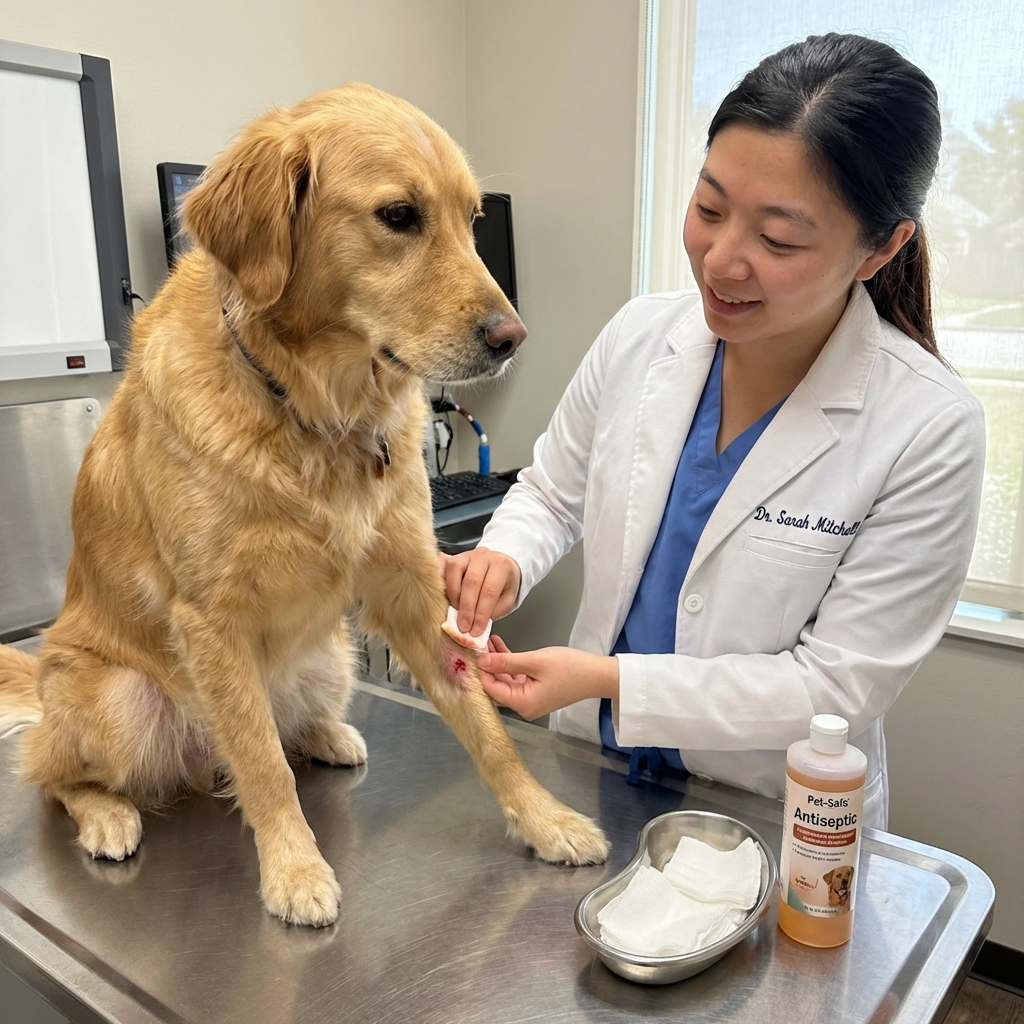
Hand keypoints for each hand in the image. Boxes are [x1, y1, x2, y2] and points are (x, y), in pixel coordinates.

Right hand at [438, 546, 521, 637]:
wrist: (500, 564)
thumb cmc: (503, 584)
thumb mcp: (507, 599)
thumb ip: (492, 611)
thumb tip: (474, 626)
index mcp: (501, 566)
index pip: (489, 591)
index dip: (481, 613)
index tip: (475, 631)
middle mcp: (484, 556)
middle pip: (472, 581)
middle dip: (466, 608)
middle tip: (463, 627)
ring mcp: (467, 554)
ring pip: (454, 569)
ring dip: (453, 594)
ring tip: (455, 611)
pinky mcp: (453, 556)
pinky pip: (443, 566)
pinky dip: (442, 582)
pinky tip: (444, 597)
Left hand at [477, 636, 618, 720]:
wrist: (598, 674)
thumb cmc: (571, 668)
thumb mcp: (535, 661)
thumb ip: (506, 662)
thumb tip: (482, 662)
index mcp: (523, 704)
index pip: (491, 688)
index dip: (480, 670)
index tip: (471, 652)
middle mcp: (524, 706)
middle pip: (497, 685)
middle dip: (488, 664)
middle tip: (477, 644)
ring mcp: (530, 700)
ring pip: (505, 681)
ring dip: (498, 662)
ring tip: (488, 641)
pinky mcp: (536, 692)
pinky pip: (516, 679)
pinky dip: (510, 665)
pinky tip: (501, 648)